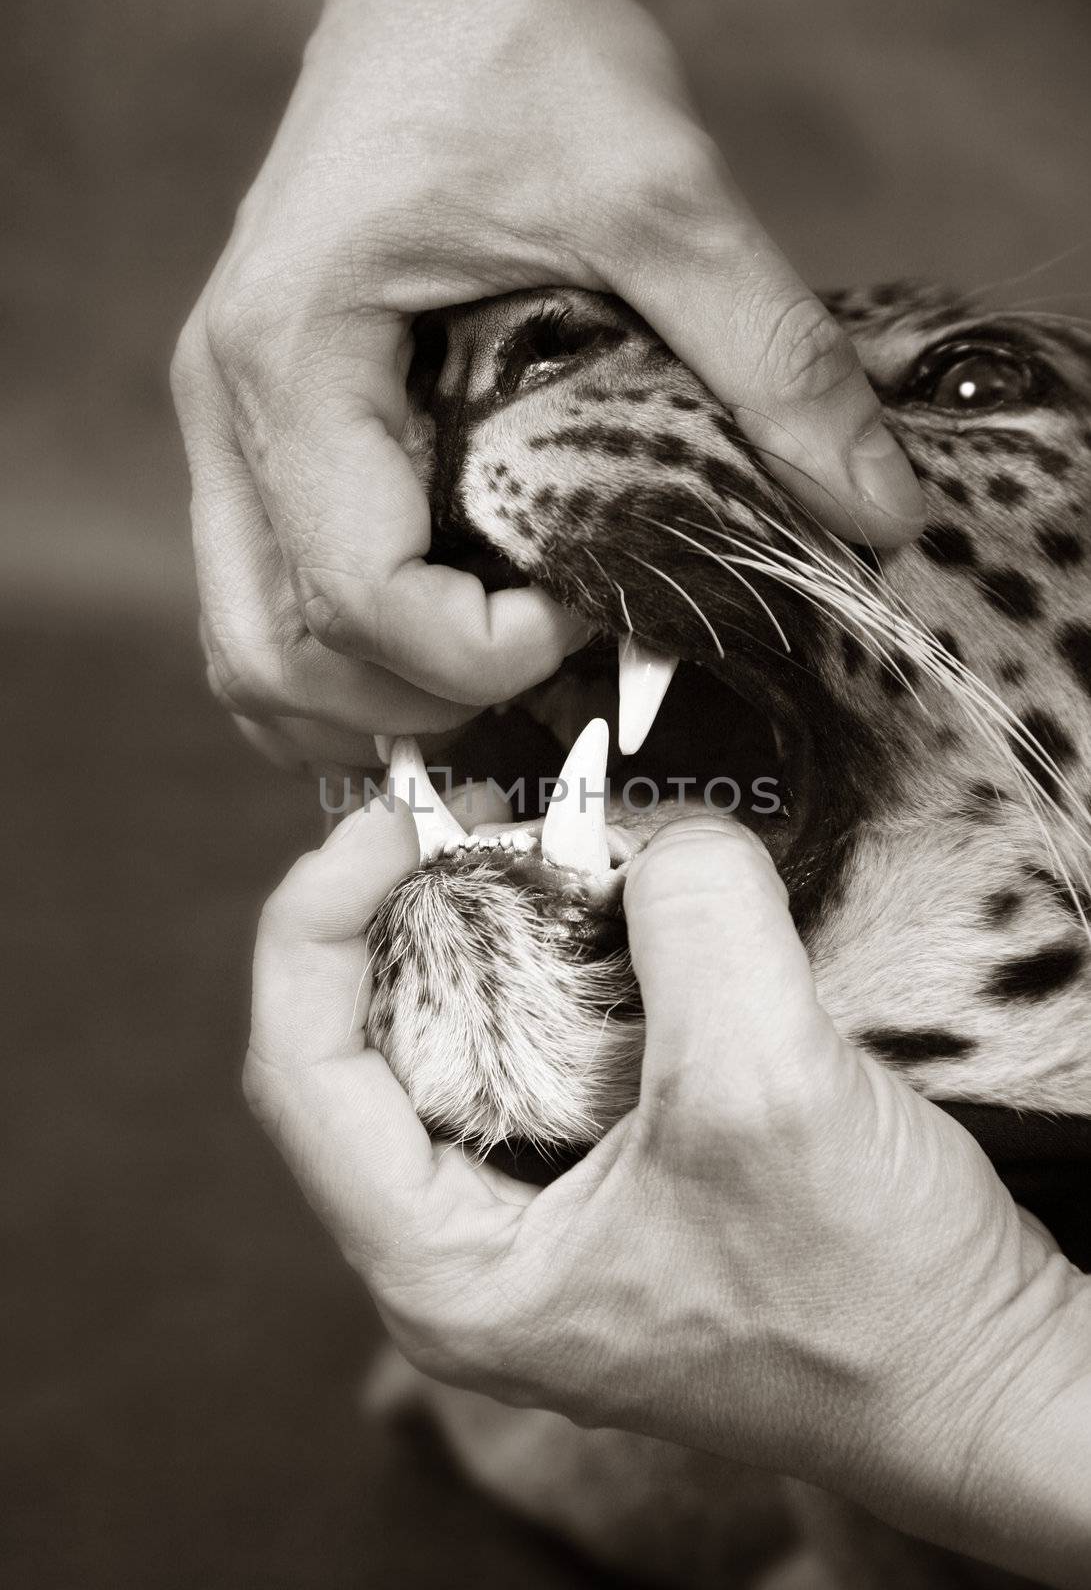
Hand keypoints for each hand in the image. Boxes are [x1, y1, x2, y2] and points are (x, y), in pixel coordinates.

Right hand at [172, 0, 924, 773]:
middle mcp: (232, 408)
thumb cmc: (512, 46)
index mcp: (298, 356)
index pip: (358, 590)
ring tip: (492, 681)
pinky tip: (431, 657)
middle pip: (281, 652)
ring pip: (250, 650)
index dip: (480, 652)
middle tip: (548, 668)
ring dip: (365, 706)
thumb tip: (873, 507)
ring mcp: (231, 426)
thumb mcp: (662, 190)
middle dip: (422, 702)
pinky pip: (259, 604)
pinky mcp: (261, 433)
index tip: (589, 614)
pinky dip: (336, 666)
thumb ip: (766, 354)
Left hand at [246, 800, 1090, 1586]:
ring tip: (542, 848)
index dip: (314, 925)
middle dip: (405, 913)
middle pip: (364, 1044)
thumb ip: (697, 927)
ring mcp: (536, 1217)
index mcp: (447, 1273)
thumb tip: (660, 837)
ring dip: (486, 932)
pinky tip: (610, 912)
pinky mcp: (603, 1179)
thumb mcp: (768, 1091)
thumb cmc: (873, 1305)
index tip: (383, 822)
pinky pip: (536, 1048)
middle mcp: (467, 1250)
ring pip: (450, 1039)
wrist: (983, 1378)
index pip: (301, 1073)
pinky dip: (559, 963)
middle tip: (474, 816)